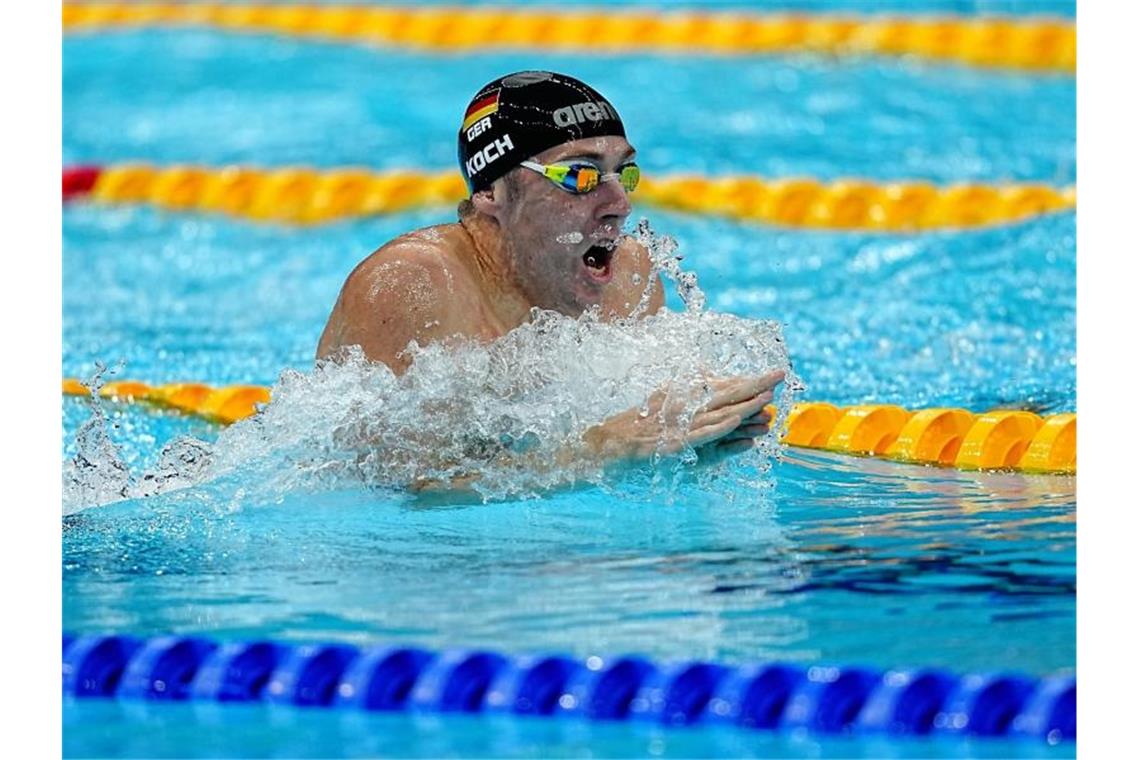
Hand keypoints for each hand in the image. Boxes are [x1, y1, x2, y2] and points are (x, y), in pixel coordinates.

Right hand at [583, 370, 784, 462]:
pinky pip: (699, 434)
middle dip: (754, 385)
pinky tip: (735, 420)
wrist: (601, 443)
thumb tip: (705, 378)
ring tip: (767, 396)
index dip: (749, 380)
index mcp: (682, 397)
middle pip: (725, 394)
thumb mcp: (658, 403)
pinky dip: (718, 427)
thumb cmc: (630, 426)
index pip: (722, 387)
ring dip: (743, 404)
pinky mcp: (671, 443)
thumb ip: (682, 393)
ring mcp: (677, 424)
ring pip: (717, 413)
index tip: (773, 374)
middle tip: (780, 374)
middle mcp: (682, 406)